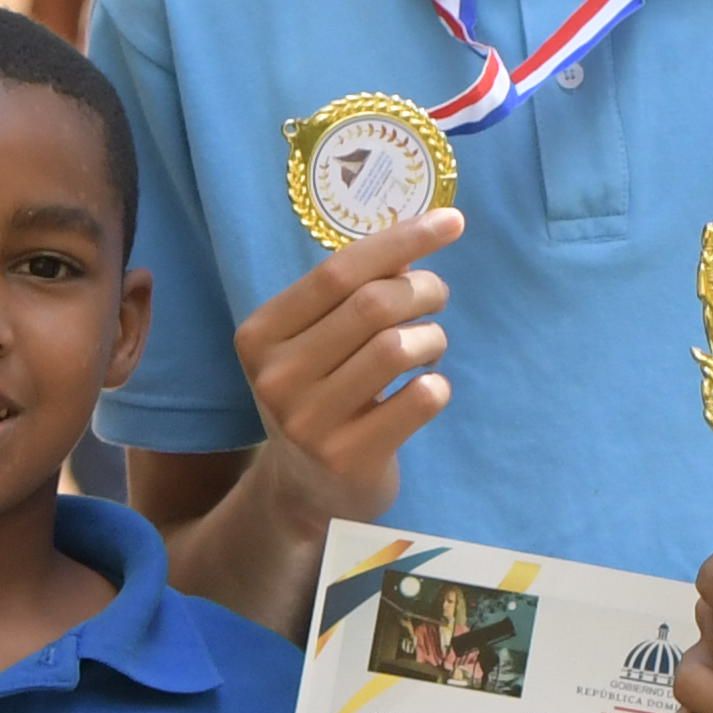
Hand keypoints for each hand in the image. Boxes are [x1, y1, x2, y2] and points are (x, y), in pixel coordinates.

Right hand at [231, 207, 461, 526]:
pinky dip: (437, 386)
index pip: (337, 271)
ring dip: (431, 338)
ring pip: (397, 348)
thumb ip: (351, 294)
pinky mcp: (348, 459)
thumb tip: (416, 240)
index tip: (452, 222)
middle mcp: (276, 377)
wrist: (305, 490)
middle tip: (437, 297)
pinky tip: (425, 391)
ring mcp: (309, 422)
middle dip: (423, 289)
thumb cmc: (319, 395)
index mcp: (260, 335)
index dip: (401, 241)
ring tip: (429, 347)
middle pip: (372, 305)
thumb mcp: (314, 342)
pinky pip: (419, 400)